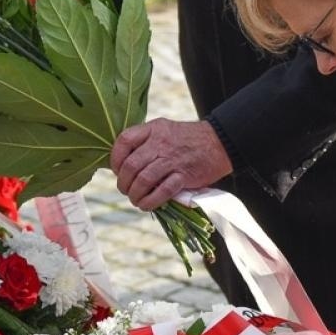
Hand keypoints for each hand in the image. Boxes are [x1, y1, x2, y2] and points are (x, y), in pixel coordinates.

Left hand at [110, 118, 232, 209]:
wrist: (220, 142)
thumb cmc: (189, 139)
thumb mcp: (165, 130)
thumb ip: (146, 142)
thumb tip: (125, 164)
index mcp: (153, 129)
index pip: (124, 141)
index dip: (115, 158)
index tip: (117, 170)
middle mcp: (160, 143)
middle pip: (131, 165)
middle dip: (123, 182)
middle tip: (126, 190)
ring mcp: (172, 160)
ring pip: (143, 180)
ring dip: (135, 194)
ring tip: (136, 199)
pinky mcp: (184, 175)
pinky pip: (162, 191)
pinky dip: (151, 201)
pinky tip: (147, 205)